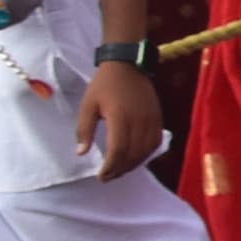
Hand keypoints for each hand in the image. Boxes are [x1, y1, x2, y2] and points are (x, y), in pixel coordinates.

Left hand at [75, 60, 162, 177]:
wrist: (127, 64)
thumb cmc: (104, 84)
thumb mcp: (87, 105)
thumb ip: (84, 130)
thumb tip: (82, 153)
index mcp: (120, 117)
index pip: (118, 150)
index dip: (110, 167)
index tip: (100, 176)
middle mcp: (139, 120)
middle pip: (133, 154)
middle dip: (120, 169)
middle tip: (108, 176)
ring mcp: (152, 119)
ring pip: (146, 150)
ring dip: (133, 164)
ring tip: (120, 170)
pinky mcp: (158, 117)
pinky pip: (156, 142)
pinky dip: (147, 154)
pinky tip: (136, 157)